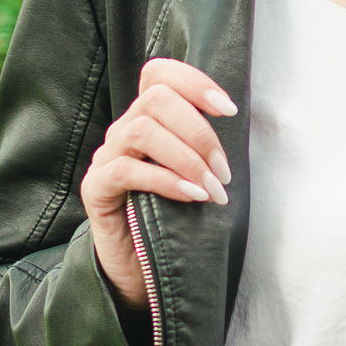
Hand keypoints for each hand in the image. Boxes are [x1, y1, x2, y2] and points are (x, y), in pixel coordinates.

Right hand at [80, 58, 237, 311]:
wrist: (140, 271)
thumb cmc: (176, 219)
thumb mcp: (198, 176)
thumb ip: (208, 149)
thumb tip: (249, 129)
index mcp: (148, 120)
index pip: (159, 74)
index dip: (193, 81)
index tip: (229, 109)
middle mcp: (123, 132)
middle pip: (156, 98)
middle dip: (200, 131)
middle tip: (224, 171)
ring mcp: (106, 158)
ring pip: (142, 130)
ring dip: (187, 158)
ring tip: (213, 189)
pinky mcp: (96, 189)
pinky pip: (127, 171)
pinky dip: (166, 181)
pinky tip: (192, 197)